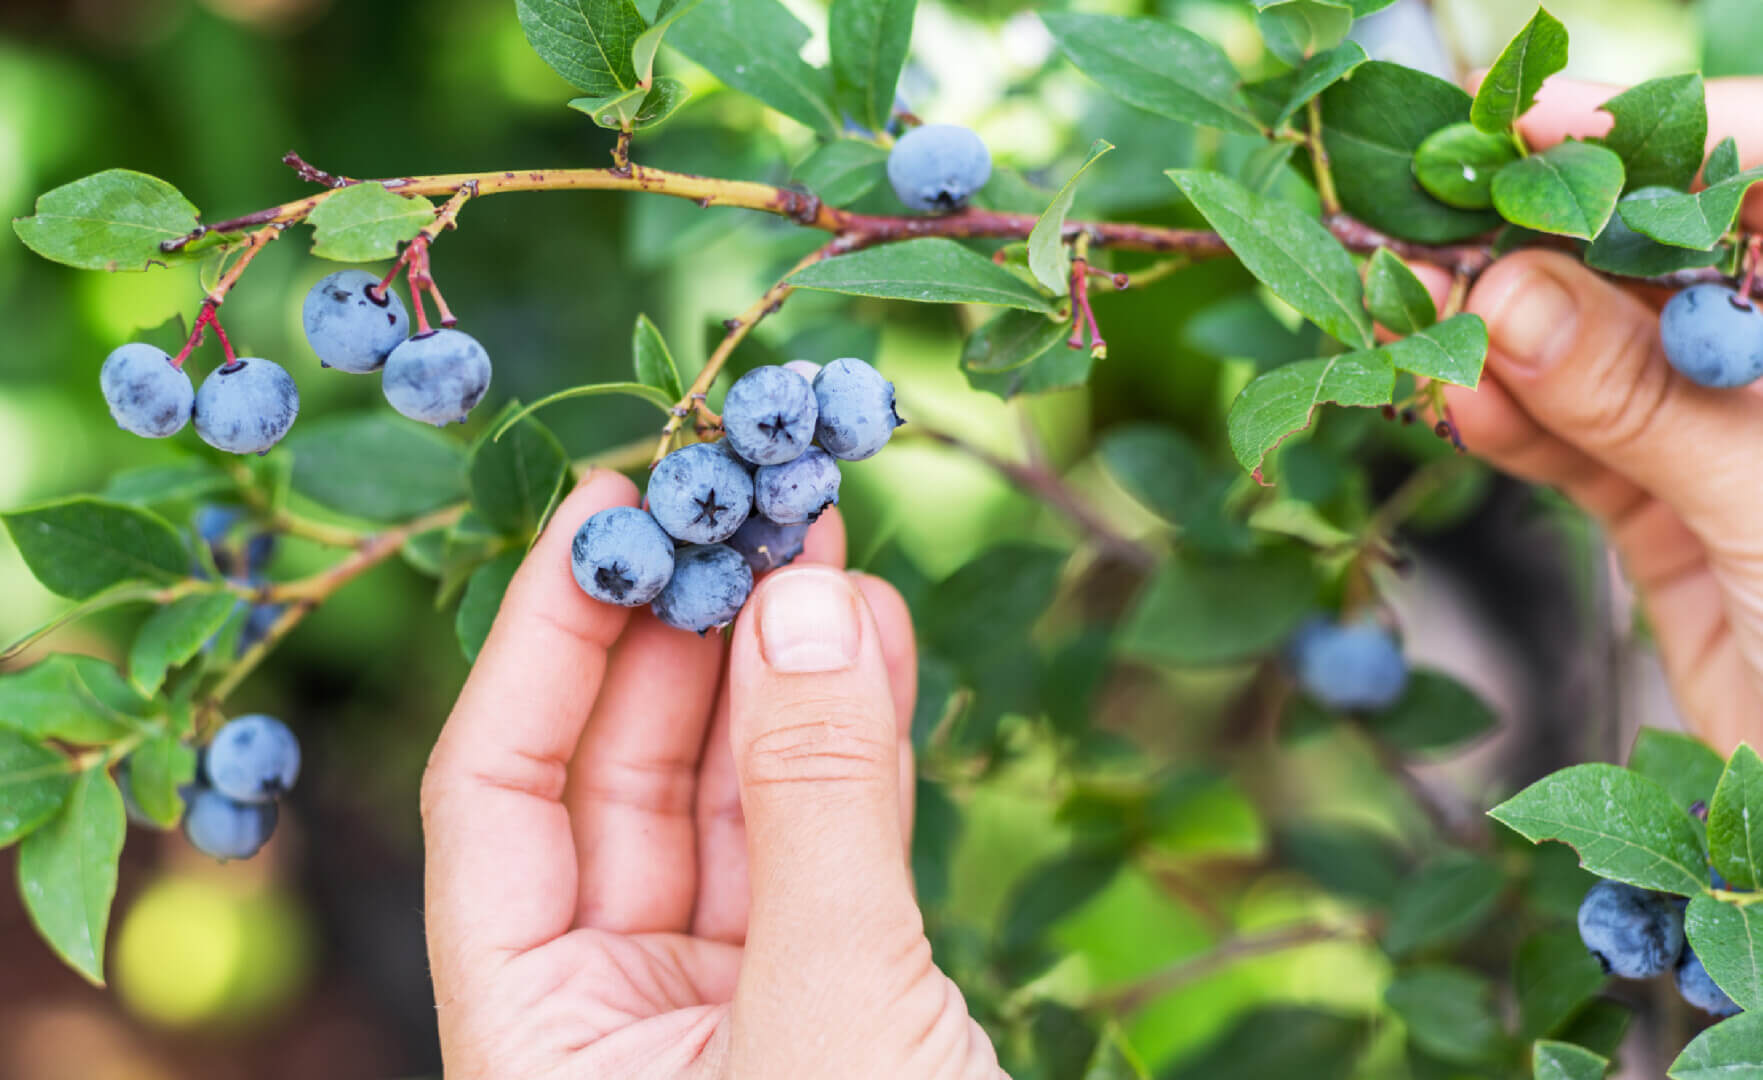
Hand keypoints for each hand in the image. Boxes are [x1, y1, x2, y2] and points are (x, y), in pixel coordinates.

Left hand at [420, 469, 1005, 1078]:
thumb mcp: (830, 1007)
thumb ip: (814, 806)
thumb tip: (802, 601)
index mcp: (534, 1030)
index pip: (495, 790)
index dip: (545, 635)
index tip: (609, 504)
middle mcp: (608, 1009)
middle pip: (616, 775)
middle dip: (687, 630)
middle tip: (746, 501)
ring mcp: (721, 1006)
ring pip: (731, 800)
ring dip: (783, 672)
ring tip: (823, 544)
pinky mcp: (827, 998)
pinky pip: (823, 843)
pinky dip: (854, 747)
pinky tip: (877, 644)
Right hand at [1442, 77, 1762, 753]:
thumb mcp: (1761, 503)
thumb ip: (1633, 397)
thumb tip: (1503, 295)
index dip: (1655, 138)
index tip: (1533, 125)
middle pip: (1659, 266)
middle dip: (1541, 245)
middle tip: (1426, 232)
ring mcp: (1732, 441)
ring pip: (1599, 356)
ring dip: (1501, 341)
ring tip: (1413, 321)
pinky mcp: (1671, 515)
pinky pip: (1578, 446)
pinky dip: (1511, 425)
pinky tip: (1456, 401)